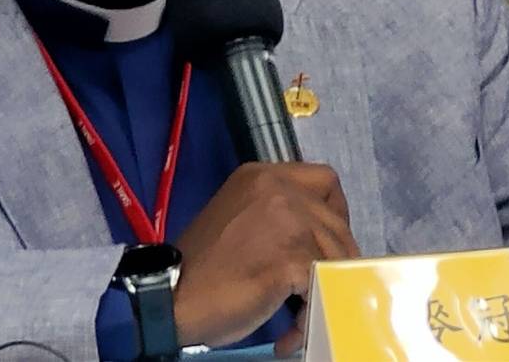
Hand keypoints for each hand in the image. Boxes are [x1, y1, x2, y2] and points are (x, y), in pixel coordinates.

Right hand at [171, 162, 358, 349]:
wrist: (172, 296)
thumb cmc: (201, 269)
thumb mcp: (239, 219)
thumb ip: (275, 215)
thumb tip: (316, 237)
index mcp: (261, 176)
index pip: (324, 180)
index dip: (334, 213)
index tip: (326, 242)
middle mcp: (277, 188)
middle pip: (336, 221)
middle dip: (336, 259)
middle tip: (319, 286)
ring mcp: (287, 220)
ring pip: (336, 255)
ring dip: (324, 289)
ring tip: (302, 316)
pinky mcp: (292, 255)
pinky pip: (323, 285)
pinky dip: (312, 313)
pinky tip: (291, 332)